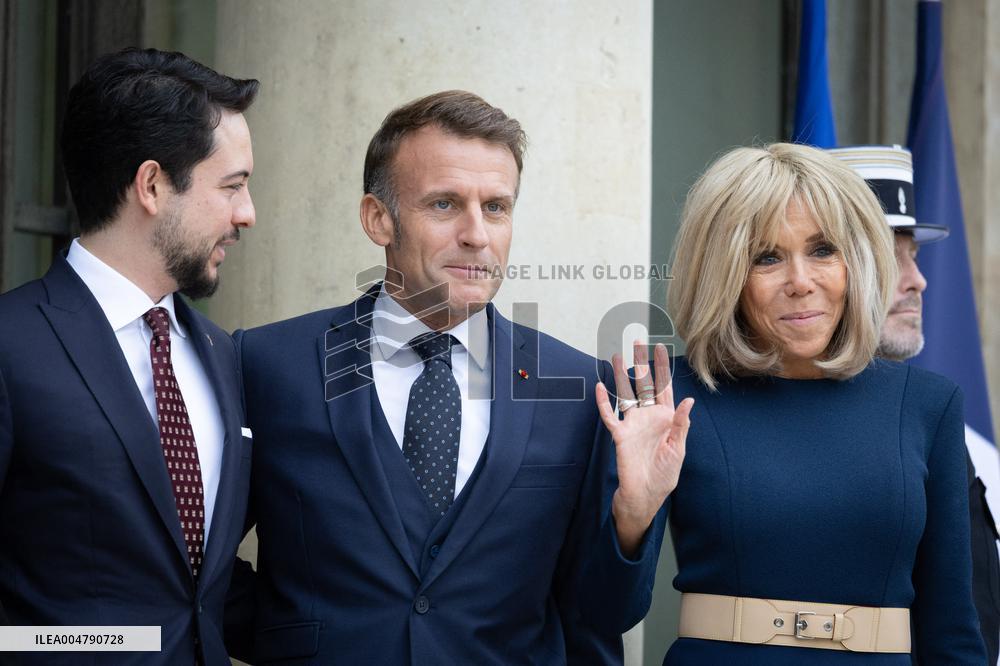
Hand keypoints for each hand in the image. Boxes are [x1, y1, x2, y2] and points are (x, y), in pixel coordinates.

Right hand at [596, 341, 693, 555]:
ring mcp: (633, 423)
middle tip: (637, 343)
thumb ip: (681, 424)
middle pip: (644, 384)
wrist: (646, 493)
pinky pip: (610, 415)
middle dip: (641, 363)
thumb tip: (688, 400)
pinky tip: (600, 387)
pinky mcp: (620, 434)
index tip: (660, 348)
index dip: (662, 367)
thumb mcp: (678, 449)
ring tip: (616, 356)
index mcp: (666, 418)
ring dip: (621, 376)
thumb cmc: (665, 474)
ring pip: (626, 394)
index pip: (664, 386)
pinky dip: (604, 402)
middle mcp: (648, 416)